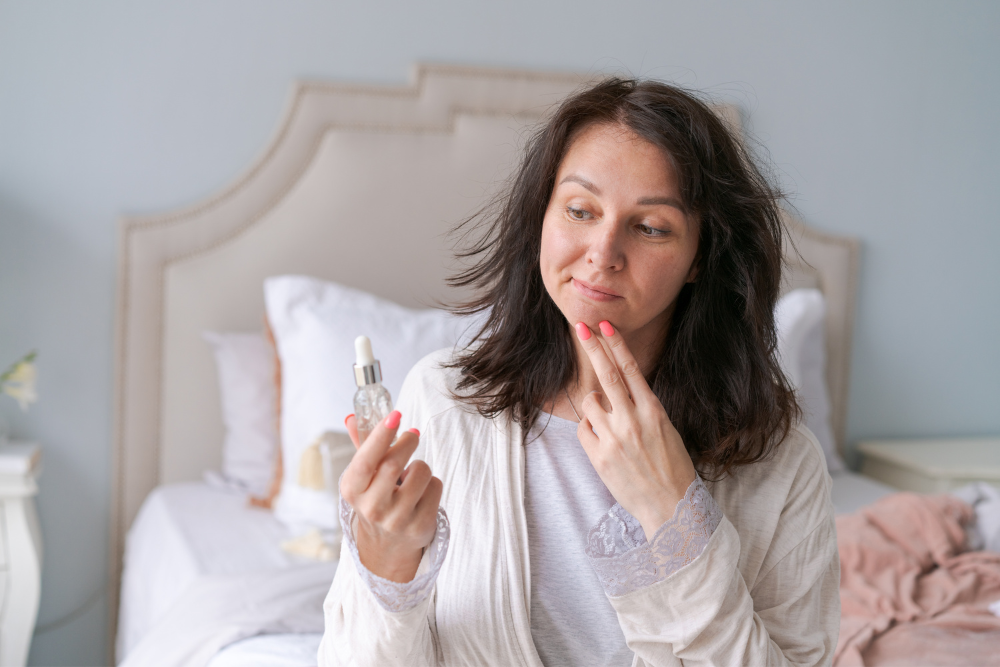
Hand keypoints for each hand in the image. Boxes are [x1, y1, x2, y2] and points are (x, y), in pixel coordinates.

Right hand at [342, 410, 442, 582]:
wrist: (387, 546)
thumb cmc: (376, 499)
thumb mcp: (364, 476)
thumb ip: (362, 446)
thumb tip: (353, 417)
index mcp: (352, 490)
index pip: (365, 460)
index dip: (380, 436)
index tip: (395, 415)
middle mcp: (371, 507)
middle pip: (394, 462)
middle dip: (408, 441)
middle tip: (412, 435)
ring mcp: (396, 519)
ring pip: (420, 472)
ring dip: (421, 466)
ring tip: (412, 476)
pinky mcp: (419, 526)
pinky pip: (435, 487)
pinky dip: (432, 483)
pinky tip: (421, 494)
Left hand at [573, 321, 695, 540]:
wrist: (670, 507)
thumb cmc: (672, 469)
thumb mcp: (665, 430)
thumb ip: (642, 409)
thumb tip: (613, 392)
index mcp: (654, 411)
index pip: (631, 370)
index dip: (616, 345)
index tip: (604, 326)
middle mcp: (633, 420)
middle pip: (607, 375)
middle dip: (592, 347)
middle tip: (580, 326)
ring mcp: (615, 438)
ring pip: (590, 402)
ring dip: (593, 402)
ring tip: (606, 418)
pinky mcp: (599, 457)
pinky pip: (584, 430)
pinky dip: (589, 428)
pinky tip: (602, 439)